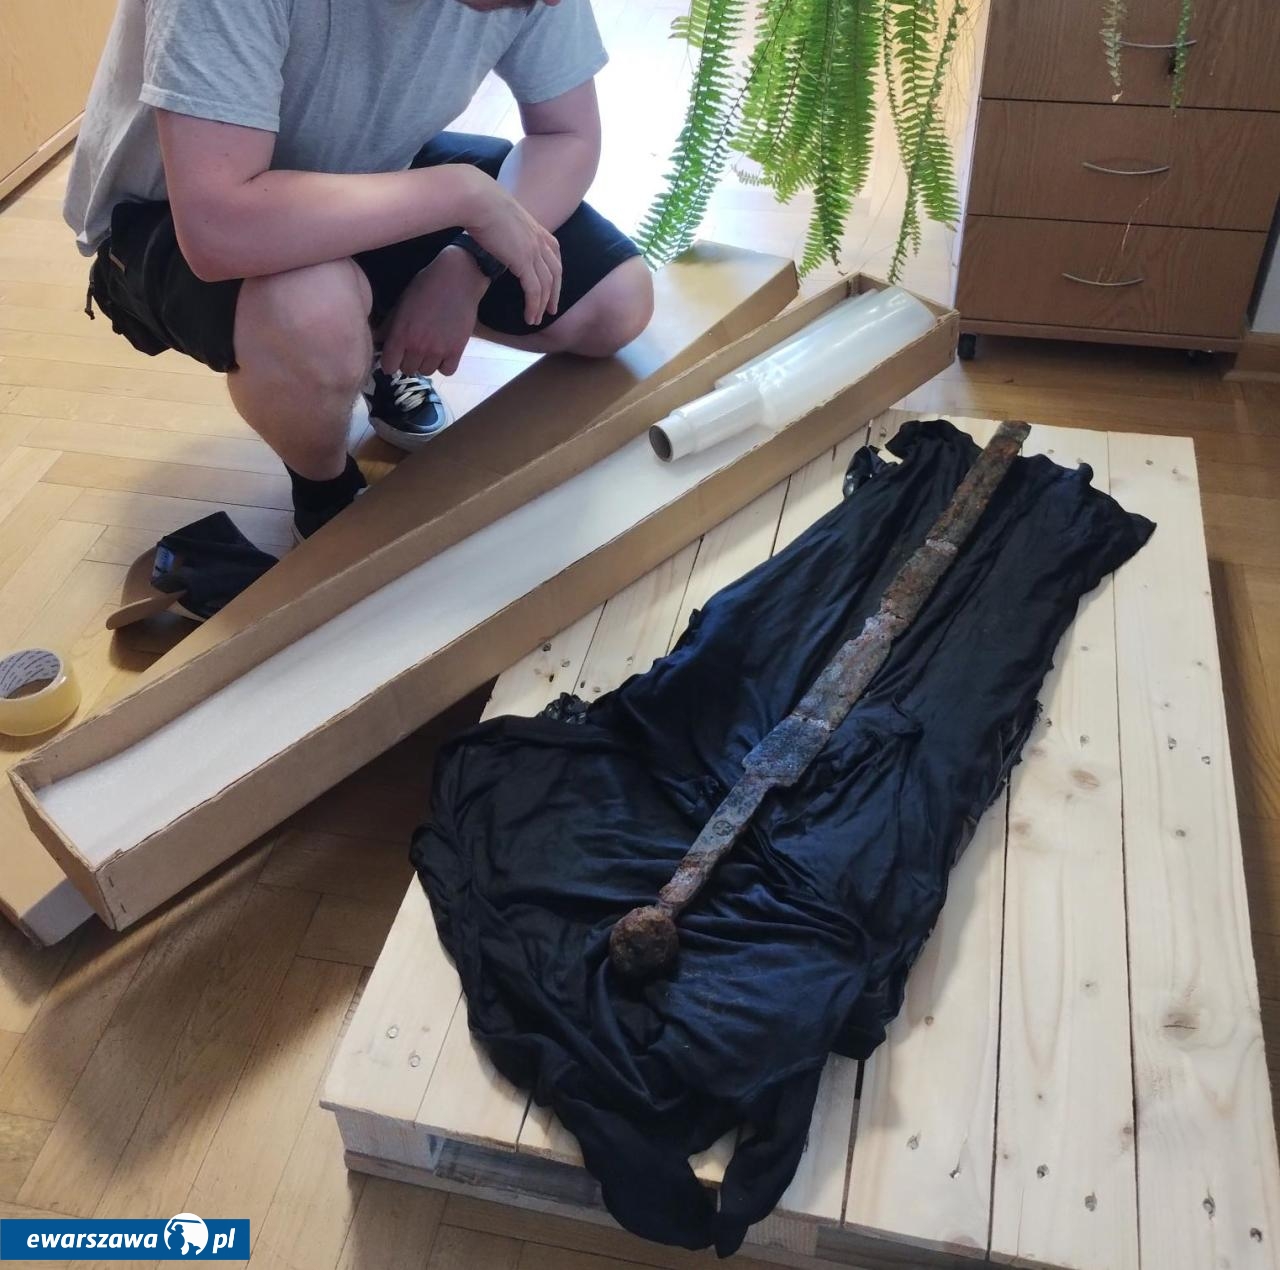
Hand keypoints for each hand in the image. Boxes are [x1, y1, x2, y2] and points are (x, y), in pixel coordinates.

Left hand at [380, 247, 487, 377]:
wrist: (458, 278)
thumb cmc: (426, 286)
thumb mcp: (402, 303)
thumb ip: (389, 325)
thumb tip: (377, 340)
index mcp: (401, 334)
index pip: (389, 367)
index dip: (390, 362)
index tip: (394, 357)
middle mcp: (418, 346)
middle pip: (407, 370)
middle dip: (408, 361)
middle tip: (413, 348)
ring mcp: (438, 350)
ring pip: (427, 372)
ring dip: (426, 363)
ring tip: (430, 348)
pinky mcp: (457, 350)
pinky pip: (446, 371)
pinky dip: (444, 365)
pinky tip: (443, 352)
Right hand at [464, 177, 561, 325]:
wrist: (477, 199)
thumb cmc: (479, 203)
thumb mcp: (499, 216)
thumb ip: (505, 228)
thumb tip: (495, 235)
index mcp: (535, 227)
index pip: (554, 253)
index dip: (555, 272)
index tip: (552, 285)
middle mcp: (539, 240)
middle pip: (555, 272)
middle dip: (554, 293)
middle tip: (551, 310)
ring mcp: (533, 250)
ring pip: (546, 285)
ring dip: (542, 305)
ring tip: (535, 319)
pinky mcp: (523, 261)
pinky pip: (534, 290)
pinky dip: (534, 306)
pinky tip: (529, 317)